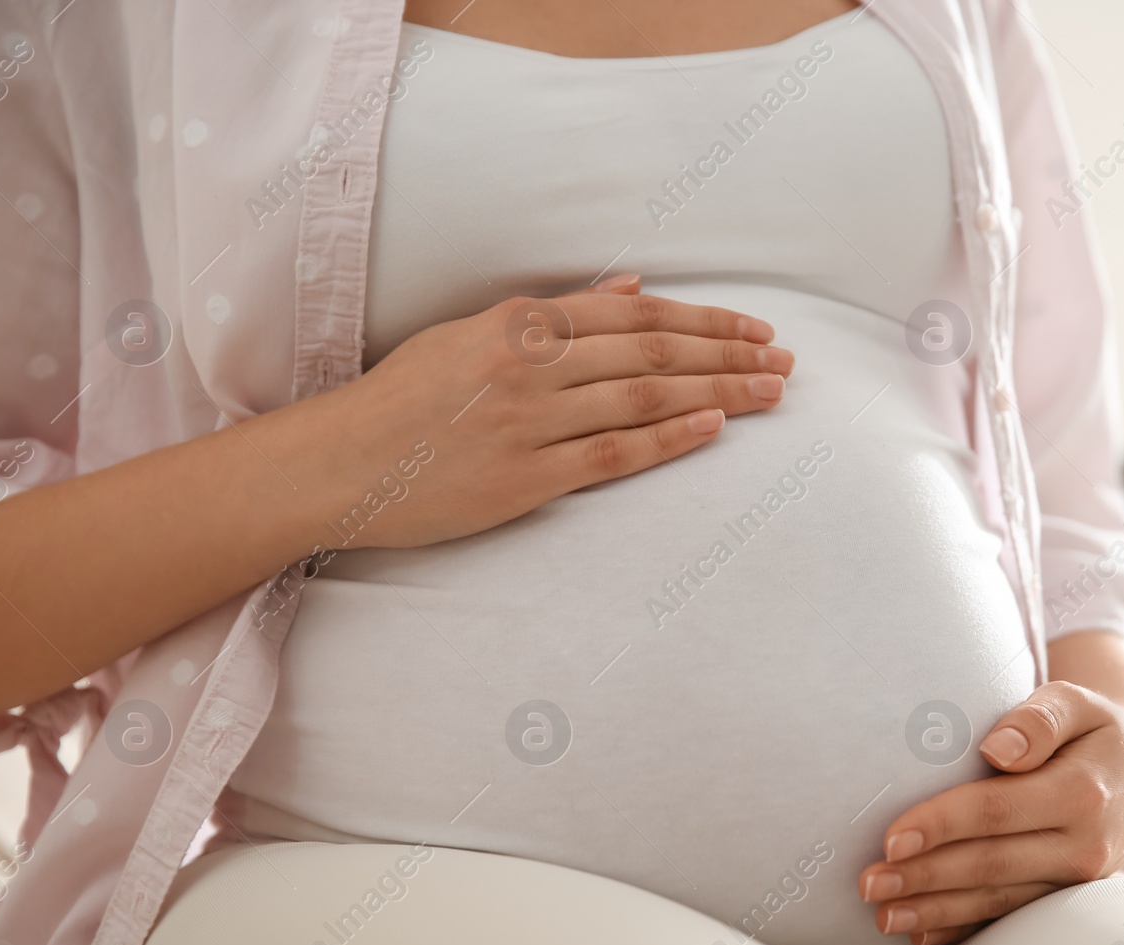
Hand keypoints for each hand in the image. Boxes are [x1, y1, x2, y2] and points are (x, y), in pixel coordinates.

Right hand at [286, 273, 794, 549]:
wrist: (339, 464)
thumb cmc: (403, 400)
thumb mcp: (469, 335)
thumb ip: (550, 314)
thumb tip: (630, 288)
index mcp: (519, 324)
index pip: (634, 314)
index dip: (703, 321)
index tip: (754, 330)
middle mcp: (530, 365)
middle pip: (653, 353)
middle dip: (728, 354)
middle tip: (785, 360)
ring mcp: (529, 422)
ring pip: (644, 397)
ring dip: (718, 392)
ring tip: (770, 392)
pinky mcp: (524, 478)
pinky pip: (612, 452)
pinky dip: (668, 438)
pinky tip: (714, 426)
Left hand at [858, 632, 1123, 944]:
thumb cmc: (1100, 727)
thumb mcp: (1078, 703)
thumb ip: (1040, 718)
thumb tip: (999, 747)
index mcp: (1081, 794)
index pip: (997, 812)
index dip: (941, 825)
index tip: (891, 838)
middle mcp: (1083, 846)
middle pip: (990, 865)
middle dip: (925, 877)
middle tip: (869, 884)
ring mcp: (1076, 879)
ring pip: (997, 901)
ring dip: (936, 910)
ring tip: (882, 915)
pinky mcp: (1065, 895)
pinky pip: (1010, 916)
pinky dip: (964, 927)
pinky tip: (921, 930)